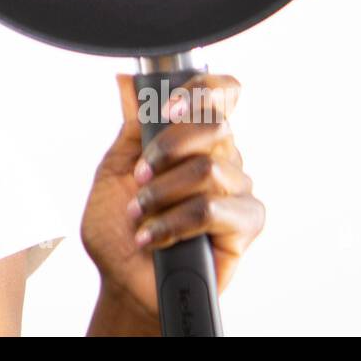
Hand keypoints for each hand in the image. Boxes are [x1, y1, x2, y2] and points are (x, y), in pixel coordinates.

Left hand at [79, 72, 264, 324]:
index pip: (220, 94)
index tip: (168, 107)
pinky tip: (155, 236)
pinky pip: (213, 211)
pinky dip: (174, 223)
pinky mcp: (245, 226)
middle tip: (140, 176)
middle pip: (215, 126)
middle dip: (166, 149)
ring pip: (209, 170)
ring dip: (162, 194)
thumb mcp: (115, 167)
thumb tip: (128, 81)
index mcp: (194, 137)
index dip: (202, 90)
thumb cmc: (120, 225)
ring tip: (140, 214)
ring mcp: (237, 191)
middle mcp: (222, 158)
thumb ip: (132, 125)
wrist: (122, 278)